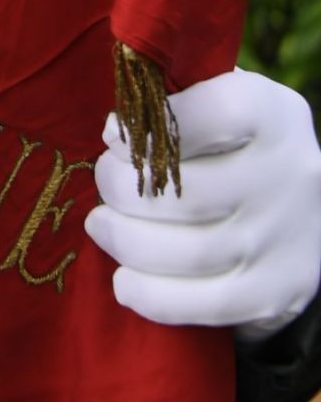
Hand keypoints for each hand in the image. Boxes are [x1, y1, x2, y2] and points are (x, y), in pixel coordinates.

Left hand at [84, 68, 320, 339]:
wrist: (302, 214)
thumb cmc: (233, 143)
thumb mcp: (219, 99)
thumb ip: (173, 96)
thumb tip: (116, 123)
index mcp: (273, 114)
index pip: (213, 113)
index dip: (150, 127)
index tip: (112, 134)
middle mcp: (288, 176)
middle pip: (188, 192)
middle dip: (122, 188)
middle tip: (103, 181)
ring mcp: (284, 242)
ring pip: (189, 253)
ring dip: (127, 241)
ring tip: (100, 224)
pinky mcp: (274, 294)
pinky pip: (203, 304)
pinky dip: (152, 296)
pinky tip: (123, 282)